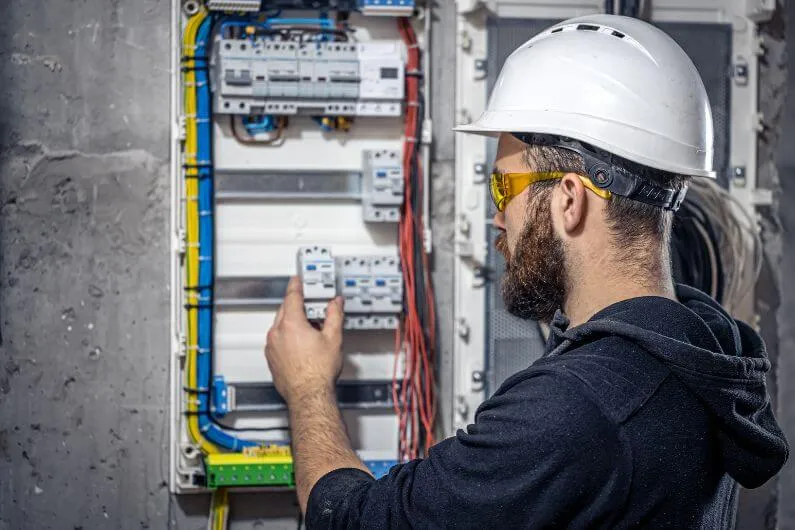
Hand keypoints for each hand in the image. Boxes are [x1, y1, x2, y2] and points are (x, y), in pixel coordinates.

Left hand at [265, 276, 343, 403]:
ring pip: (280, 325)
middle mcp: (277, 333)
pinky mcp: (271, 358)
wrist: (309, 395)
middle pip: (285, 309)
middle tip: (311, 306)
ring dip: (292, 322)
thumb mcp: (333, 338)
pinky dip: (287, 336)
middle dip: (297, 306)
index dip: (296, 285)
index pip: (292, 296)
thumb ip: (334, 315)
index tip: (297, 279)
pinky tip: (301, 345)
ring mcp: (272, 346)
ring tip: (310, 329)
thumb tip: (335, 303)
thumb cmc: (318, 372)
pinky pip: (277, 340)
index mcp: (291, 324)